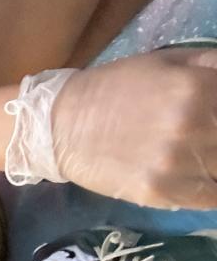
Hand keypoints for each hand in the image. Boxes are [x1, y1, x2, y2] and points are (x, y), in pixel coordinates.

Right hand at [50, 48, 216, 208]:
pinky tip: (197, 179)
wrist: (59, 125)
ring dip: (213, 164)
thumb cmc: (114, 89)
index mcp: (198, 86)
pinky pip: (212, 199)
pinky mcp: (161, 191)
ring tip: (197, 157)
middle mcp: (194, 124)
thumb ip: (212, 65)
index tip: (215, 123)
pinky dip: (210, 190)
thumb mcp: (167, 61)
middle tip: (205, 141)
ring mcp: (177, 162)